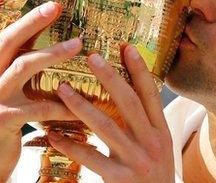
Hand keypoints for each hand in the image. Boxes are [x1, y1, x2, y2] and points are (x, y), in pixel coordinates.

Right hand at [0, 0, 81, 181]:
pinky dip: (63, 103)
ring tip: (79, 44)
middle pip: (4, 40)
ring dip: (52, 53)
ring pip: (22, 67)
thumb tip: (36, 27)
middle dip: (30, 21)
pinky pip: (39, 106)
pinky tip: (82, 104)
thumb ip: (12, 58)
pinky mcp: (3, 120)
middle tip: (55, 6)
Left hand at [48, 45, 174, 182]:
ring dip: (82, 106)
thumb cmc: (154, 177)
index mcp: (161, 133)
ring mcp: (136, 161)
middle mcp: (152, 144)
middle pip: (129, 103)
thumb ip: (145, 124)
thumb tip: (126, 93)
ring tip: (62, 89)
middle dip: (110, 77)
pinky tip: (54, 135)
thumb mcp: (158, 148)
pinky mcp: (119, 179)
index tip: (126, 47)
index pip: (151, 94)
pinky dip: (71, 145)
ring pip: (106, 126)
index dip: (139, 70)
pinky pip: (91, 158)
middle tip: (91, 56)